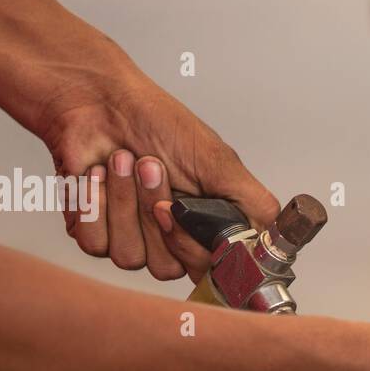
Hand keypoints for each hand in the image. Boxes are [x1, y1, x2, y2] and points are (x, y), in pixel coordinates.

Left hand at [37, 72, 278, 281]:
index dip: (192, 247)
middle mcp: (172, 238)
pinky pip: (96, 244)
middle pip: (167, 267)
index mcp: (207, 226)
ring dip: (124, 201)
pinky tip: (97, 173)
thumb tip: (274, 240)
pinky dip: (95, 202)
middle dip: (152, 210)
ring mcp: (134, 239)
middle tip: (151, 166)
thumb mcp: (218, 160)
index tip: (179, 208)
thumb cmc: (155, 120)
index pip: (209, 270)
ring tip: (122, 160)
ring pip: (129, 257)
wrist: (96, 100)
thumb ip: (253, 204)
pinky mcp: (96, 234)